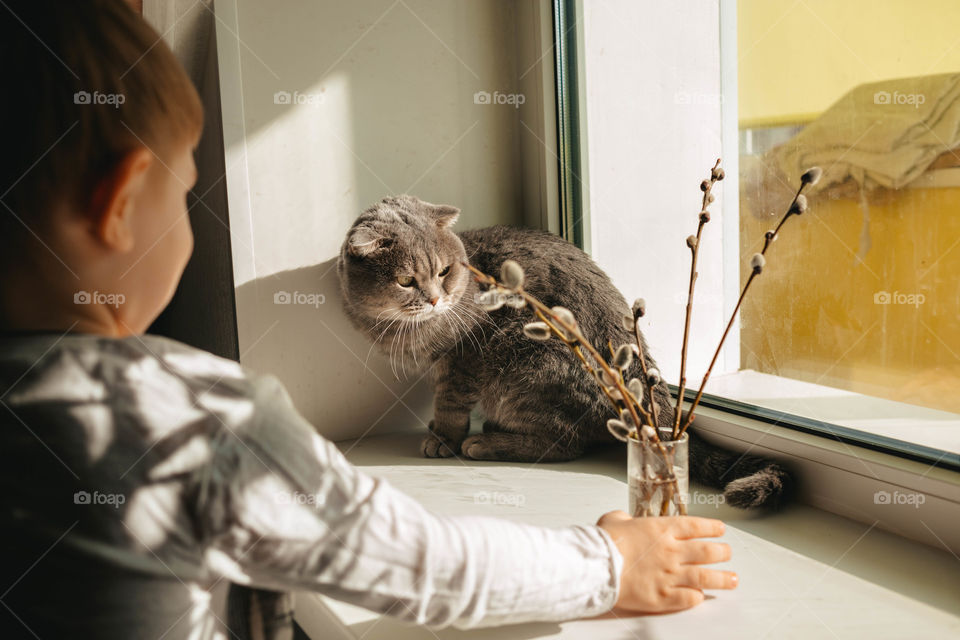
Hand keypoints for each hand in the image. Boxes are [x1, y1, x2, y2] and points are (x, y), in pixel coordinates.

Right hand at [596, 511, 736, 613]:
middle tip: (728, 553)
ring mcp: (670, 575)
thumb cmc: (604, 543)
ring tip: (733, 580)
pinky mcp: (663, 597)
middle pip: (708, 552)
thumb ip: (624, 518)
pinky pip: (688, 598)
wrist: (597, 567)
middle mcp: (672, 552)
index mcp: (662, 529)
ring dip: (722, 578)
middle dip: (722, 552)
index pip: (696, 526)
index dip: (712, 528)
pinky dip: (697, 597)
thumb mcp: (614, 519)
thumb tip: (624, 519)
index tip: (720, 530)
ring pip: (705, 577)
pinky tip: (700, 597)